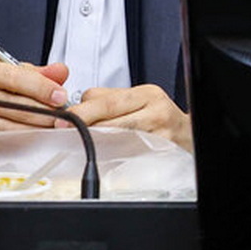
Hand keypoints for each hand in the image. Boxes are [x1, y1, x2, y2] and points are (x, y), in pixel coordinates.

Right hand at [0, 56, 73, 131]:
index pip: (15, 78)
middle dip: (44, 110)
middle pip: (14, 104)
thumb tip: (60, 72)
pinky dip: (25, 134)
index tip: (60, 95)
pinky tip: (39, 131)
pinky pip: (4, 136)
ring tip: (56, 122)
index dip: (41, 88)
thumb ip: (38, 72)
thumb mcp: (12, 69)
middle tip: (63, 112)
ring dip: (37, 125)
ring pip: (10, 124)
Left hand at [71, 84, 192, 150]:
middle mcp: (155, 111)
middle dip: (83, 128)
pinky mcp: (158, 152)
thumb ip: (109, 98)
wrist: (188, 134)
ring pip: (116, 139)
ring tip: (79, 143)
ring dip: (94, 142)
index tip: (62, 119)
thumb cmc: (159, 117)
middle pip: (110, 121)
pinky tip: (102, 154)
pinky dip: (111, 154)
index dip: (81, 111)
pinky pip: (127, 154)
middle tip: (63, 133)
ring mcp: (158, 133)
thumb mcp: (139, 99)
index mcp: (147, 94)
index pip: (107, 101)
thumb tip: (78, 104)